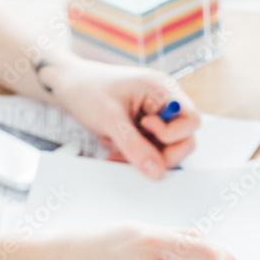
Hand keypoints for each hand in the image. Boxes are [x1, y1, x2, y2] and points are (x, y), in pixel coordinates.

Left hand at [48, 58, 199, 178]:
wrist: (68, 86)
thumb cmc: (87, 89)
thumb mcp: (110, 118)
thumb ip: (135, 146)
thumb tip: (157, 172)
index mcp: (163, 89)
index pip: (191, 121)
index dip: (173, 134)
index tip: (146, 129)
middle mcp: (166, 103)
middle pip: (184, 140)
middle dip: (159, 153)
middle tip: (132, 152)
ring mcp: (157, 117)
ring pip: (167, 150)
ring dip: (143, 156)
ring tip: (116, 146)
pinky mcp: (147, 128)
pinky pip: (152, 150)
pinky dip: (135, 154)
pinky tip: (114, 144)